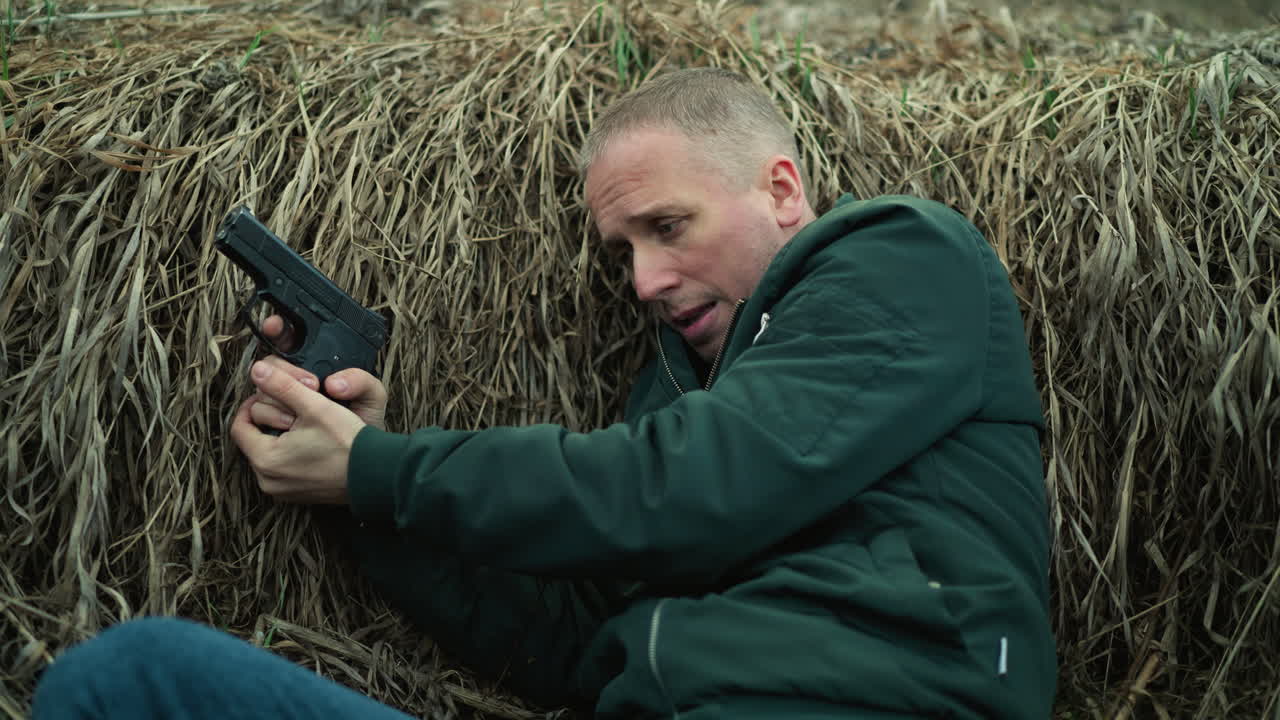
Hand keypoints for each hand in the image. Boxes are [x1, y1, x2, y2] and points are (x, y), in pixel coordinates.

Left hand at [231, 360, 365, 503]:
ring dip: (281, 436)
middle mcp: (268, 482)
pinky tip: (313, 443)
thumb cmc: (347, 442)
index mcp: (265, 460)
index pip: (240, 426)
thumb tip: (256, 369)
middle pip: (254, 440)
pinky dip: (292, 454)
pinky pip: (284, 469)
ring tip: (306, 425)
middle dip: (270, 420)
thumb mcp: (314, 406)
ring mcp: (283, 492)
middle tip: (295, 408)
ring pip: (269, 455)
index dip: (252, 404)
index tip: (271, 393)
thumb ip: (282, 385)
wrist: (377, 474)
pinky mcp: (298, 496)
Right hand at [254, 315, 388, 430]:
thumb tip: (333, 383)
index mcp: (316, 367)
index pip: (290, 341)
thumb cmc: (365, 427)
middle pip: (271, 364)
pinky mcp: (271, 425)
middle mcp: (294, 382)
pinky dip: (267, 415)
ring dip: (277, 395)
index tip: (274, 326)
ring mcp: (281, 403)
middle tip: (310, 384)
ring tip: (303, 411)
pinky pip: (255, 414)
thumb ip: (362, 382)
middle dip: (285, 370)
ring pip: (261, 388)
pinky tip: (288, 423)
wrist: (356, 461)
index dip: (278, 329)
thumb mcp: (372, 398)